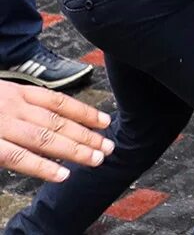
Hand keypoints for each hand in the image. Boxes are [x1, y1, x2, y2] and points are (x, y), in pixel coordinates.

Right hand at [0, 82, 114, 181]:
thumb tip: (44, 120)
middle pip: (57, 122)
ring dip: (74, 150)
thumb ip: (19, 107)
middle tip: (108, 147)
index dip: (84, 112)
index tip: (105, 122)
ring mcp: (2, 126)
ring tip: (95, 159)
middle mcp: (13, 107)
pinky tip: (62, 174)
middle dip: (86, 135)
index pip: (58, 102)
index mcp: (16, 93)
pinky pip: (18, 157)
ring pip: (44, 139)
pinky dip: (42, 167)